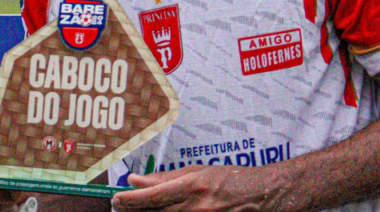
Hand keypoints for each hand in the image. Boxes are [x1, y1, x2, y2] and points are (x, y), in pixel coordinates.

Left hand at [111, 165, 274, 211]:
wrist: (262, 194)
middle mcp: (197, 207)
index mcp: (193, 186)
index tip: (117, 199)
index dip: (130, 200)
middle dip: (134, 211)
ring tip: (142, 210)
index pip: (153, 195)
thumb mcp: (198, 172)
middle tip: (122, 205)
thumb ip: (166, 178)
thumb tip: (137, 180)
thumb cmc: (231, 179)